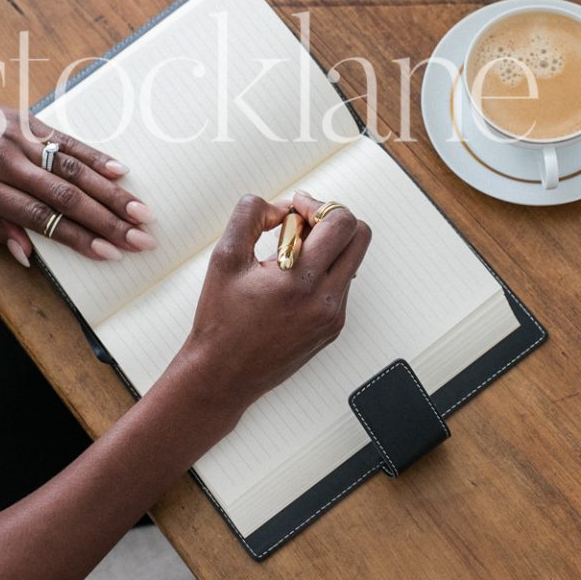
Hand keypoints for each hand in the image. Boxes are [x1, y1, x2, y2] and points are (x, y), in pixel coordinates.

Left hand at [0, 53, 154, 264]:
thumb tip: (27, 256)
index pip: (41, 218)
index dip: (77, 237)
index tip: (109, 254)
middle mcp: (7, 164)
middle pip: (66, 196)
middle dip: (108, 220)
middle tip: (140, 238)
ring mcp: (21, 140)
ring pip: (73, 169)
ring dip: (111, 193)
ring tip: (141, 211)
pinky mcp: (30, 122)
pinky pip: (66, 141)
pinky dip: (95, 156)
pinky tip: (120, 171)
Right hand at [180, 191, 370, 420]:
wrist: (222, 374)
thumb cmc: (221, 320)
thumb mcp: (225, 256)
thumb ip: (251, 215)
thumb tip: (282, 207)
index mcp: (301, 280)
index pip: (341, 222)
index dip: (317, 205)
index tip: (293, 210)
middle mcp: (325, 300)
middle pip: (359, 236)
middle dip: (331, 221)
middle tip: (299, 226)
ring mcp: (333, 316)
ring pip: (352, 259)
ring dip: (326, 246)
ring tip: (287, 256)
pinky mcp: (332, 328)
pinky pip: (341, 284)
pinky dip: (322, 270)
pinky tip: (289, 280)